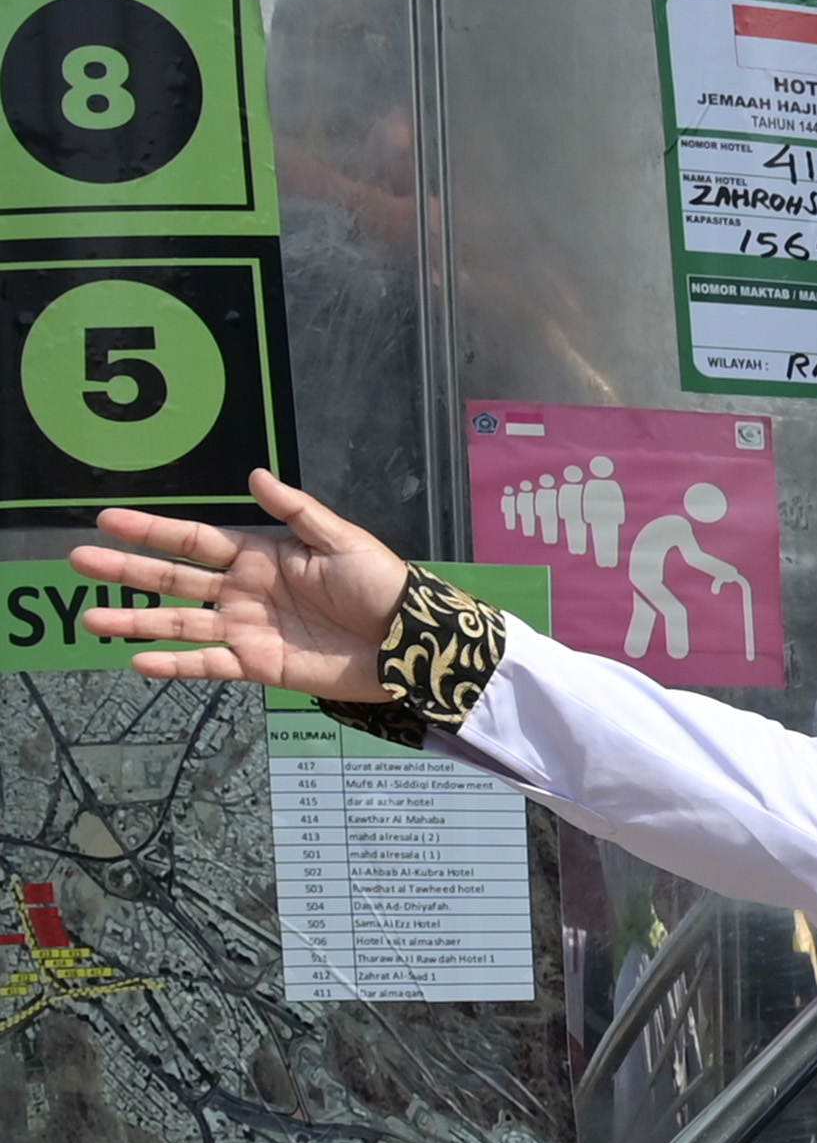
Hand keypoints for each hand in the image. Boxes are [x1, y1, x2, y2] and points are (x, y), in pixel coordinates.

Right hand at [71, 474, 409, 695]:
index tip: (107, 521)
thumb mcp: (342, 540)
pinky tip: (140, 662)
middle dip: (127, 571)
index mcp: (261, 556)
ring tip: (93, 619)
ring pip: (180, 624)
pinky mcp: (262, 666)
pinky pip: (210, 665)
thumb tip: (256, 476)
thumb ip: (296, 511)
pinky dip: (176, 665)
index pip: (193, 540)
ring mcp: (249, 629)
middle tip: (78, 562)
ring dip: (136, 622)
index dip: (151, 530)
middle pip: (174, 579)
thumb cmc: (384, 586)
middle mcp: (245, 591)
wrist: (412, 643)